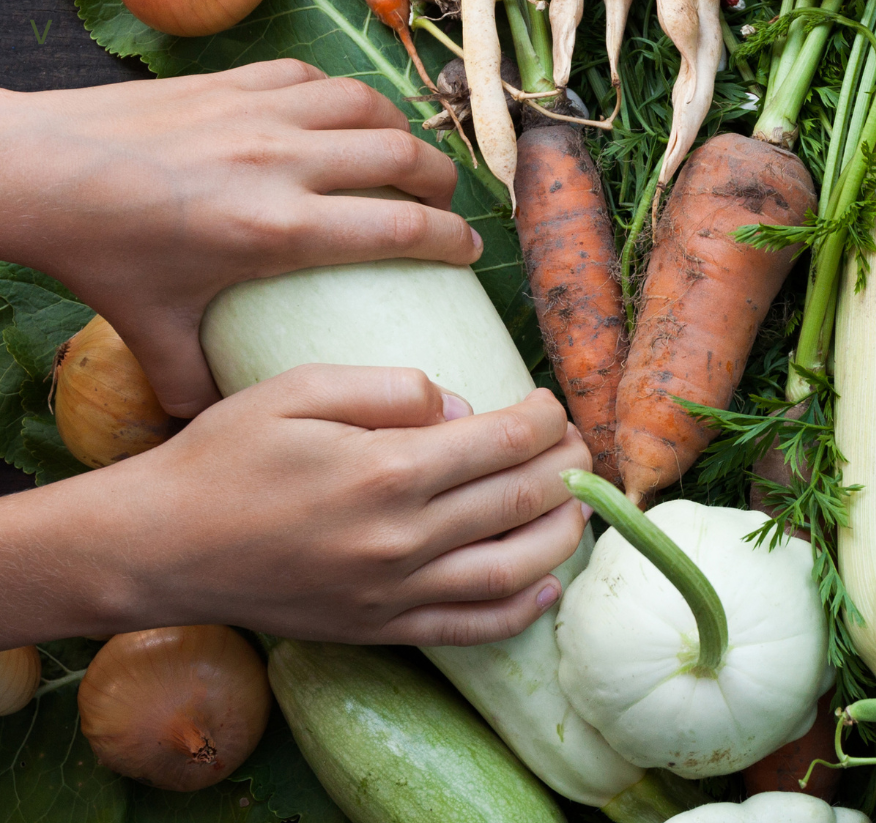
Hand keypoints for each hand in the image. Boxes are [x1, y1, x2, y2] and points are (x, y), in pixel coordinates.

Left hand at [0, 60, 482, 416]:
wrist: (33, 171)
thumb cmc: (95, 255)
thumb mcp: (152, 332)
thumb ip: (198, 383)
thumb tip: (229, 421)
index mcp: (277, 230)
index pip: (401, 229)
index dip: (451, 238)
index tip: (468, 251)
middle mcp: (282, 163)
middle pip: (403, 157)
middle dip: (441, 180)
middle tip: (446, 202)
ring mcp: (259, 113)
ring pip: (368, 105)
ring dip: (399, 128)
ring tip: (405, 154)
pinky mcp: (232, 81)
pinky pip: (314, 77)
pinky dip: (341, 95)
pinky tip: (340, 117)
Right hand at [0, 368, 589, 648]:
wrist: (156, 547)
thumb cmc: (223, 457)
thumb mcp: (297, 388)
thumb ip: (389, 388)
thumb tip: (462, 405)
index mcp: (387, 470)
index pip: (505, 442)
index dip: (545, 420)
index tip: (550, 405)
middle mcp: (401, 538)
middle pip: (523, 501)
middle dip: (567, 468)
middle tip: (578, 446)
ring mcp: (393, 592)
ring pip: (516, 570)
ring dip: (564, 535)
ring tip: (578, 505)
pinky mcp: (379, 628)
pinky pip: (471, 627)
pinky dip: (522, 609)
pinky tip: (547, 582)